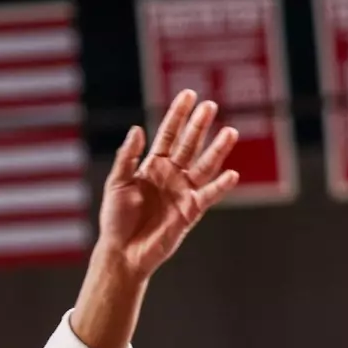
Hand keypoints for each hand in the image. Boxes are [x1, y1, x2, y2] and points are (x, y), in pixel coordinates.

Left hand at [93, 90, 239, 280]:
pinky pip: (209, 195)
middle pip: (189, 145)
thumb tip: (137, 128)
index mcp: (152, 166)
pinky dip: (221, 186)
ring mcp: (183, 192)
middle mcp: (171, 175)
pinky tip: (232, 174)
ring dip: (217, 150)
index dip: (178, 115)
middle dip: (199, 125)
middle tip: (210, 105)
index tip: (189, 94)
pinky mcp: (190, 211)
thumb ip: (127, 157)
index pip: (168, 134)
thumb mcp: (116, 183)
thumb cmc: (116, 219)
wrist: (122, 252)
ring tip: (231, 132)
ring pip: (204, 166)